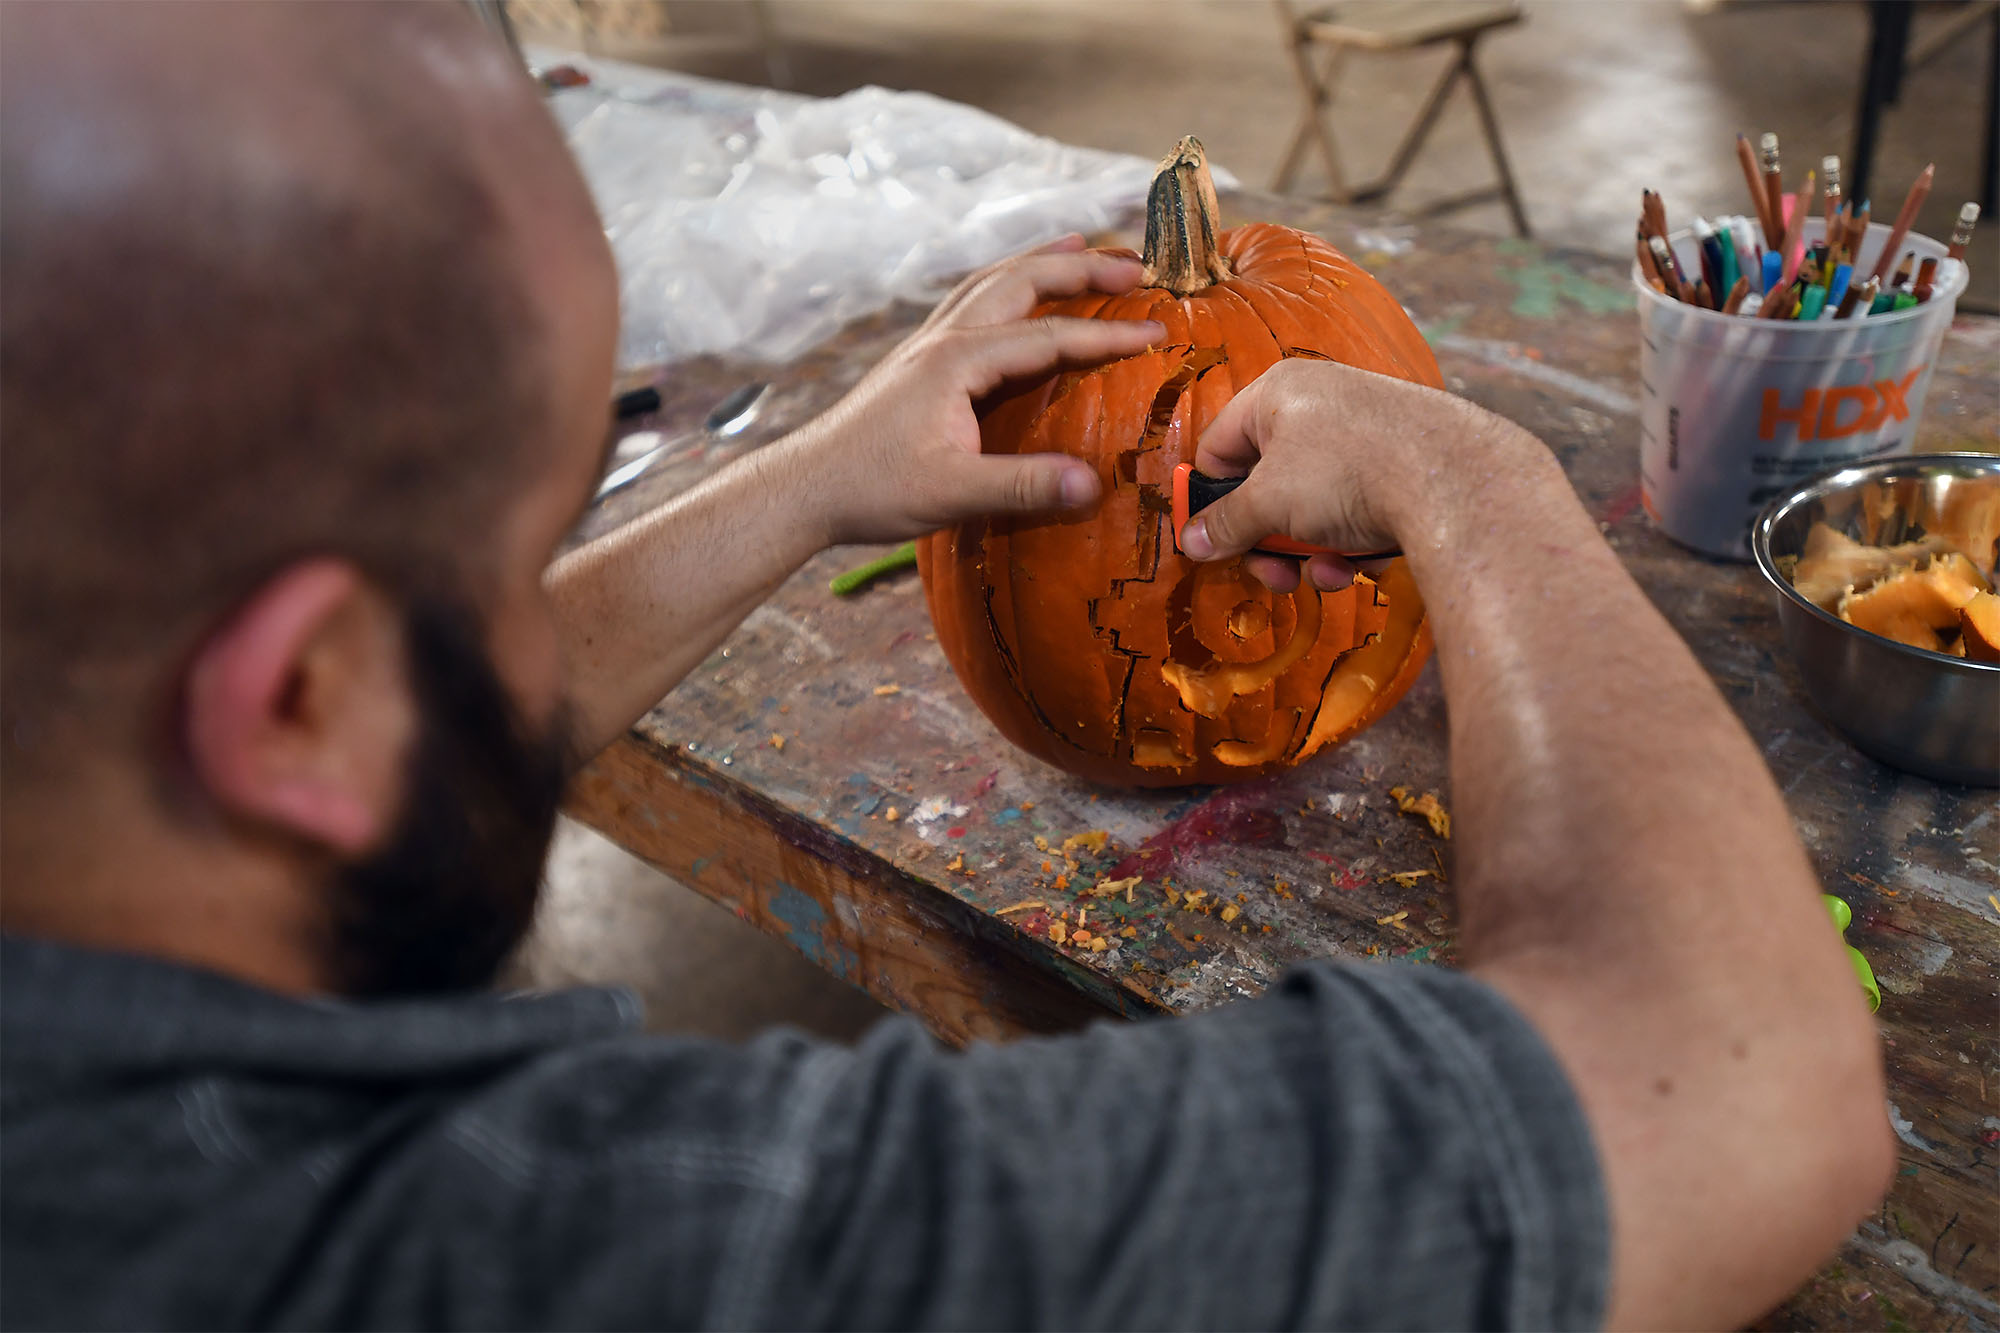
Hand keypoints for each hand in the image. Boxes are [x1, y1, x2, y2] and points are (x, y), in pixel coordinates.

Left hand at [785, 234, 1162, 545]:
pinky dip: (1009, 285)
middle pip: (1021, 280)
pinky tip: (1017, 297)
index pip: (1049, 334)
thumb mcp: (953, 494)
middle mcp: (943, 338)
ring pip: (992, 282)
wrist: (806, 488)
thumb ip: (1024, 487)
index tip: (1158, 332)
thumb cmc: (872, 489)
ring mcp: (926, 344)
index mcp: (958, 360)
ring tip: (1082, 247)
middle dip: (1081, 267)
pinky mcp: (917, 361)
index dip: (1108, 334)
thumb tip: (1094, 484)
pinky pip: (974, 303)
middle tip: (1134, 266)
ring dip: (1041, 262)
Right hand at [1177, 359, 1522, 592]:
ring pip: (1315, 501)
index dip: (1210, 500)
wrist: (1456, 480)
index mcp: (1276, 392)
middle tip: (1276, 574)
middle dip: (1271, 539)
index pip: (1219, 448)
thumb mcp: (1270, 504)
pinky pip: (1357, 502)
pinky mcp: (1402, 458)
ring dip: (1313, 549)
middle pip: (1269, 482)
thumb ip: (1226, 525)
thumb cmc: (1353, 472)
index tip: (1212, 541)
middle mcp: (1321, 400)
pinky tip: (1365, 561)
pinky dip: (1353, 538)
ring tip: (1330, 574)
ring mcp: (1366, 428)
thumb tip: (1192, 542)